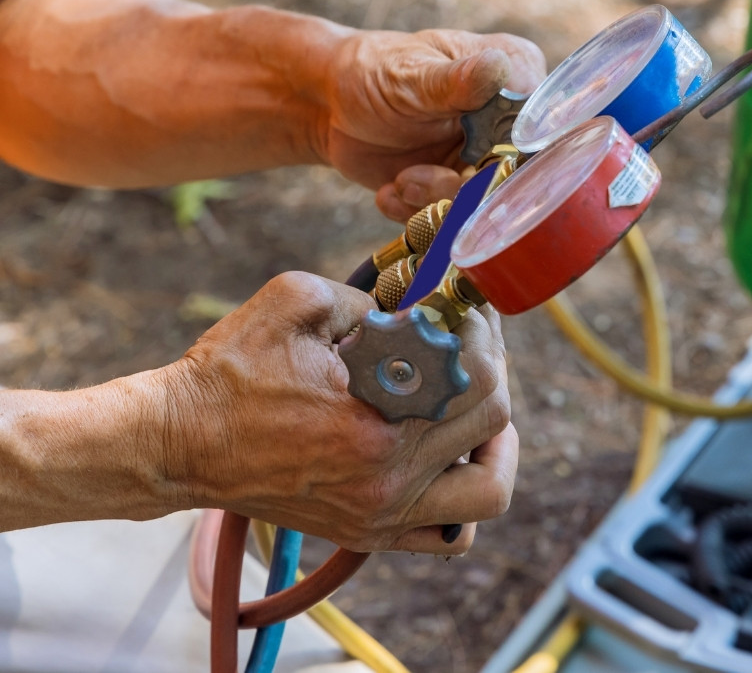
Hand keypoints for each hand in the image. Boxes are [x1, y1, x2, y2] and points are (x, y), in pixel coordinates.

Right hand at [157, 272, 516, 552]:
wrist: (178, 443)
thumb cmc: (230, 372)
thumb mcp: (296, 301)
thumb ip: (370, 296)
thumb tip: (419, 305)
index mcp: (376, 428)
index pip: (477, 380)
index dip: (482, 334)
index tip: (465, 310)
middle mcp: (388, 484)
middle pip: (493, 424)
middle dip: (491, 369)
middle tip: (469, 341)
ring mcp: (381, 517)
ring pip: (488, 491)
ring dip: (494, 442)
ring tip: (472, 404)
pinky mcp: (368, 533)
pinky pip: (450, 534)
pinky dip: (463, 494)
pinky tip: (447, 453)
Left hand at [321, 28, 543, 208]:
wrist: (329, 105)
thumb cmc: (373, 70)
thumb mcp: (412, 74)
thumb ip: (457, 80)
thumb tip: (498, 67)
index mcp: (516, 75)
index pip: (543, 124)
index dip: (517, 152)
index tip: (476, 164)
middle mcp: (509, 122)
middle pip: (517, 172)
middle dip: (464, 188)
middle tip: (415, 178)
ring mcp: (484, 159)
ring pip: (484, 203)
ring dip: (434, 201)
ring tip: (401, 181)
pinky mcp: (456, 190)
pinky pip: (450, 218)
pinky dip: (415, 212)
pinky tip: (391, 191)